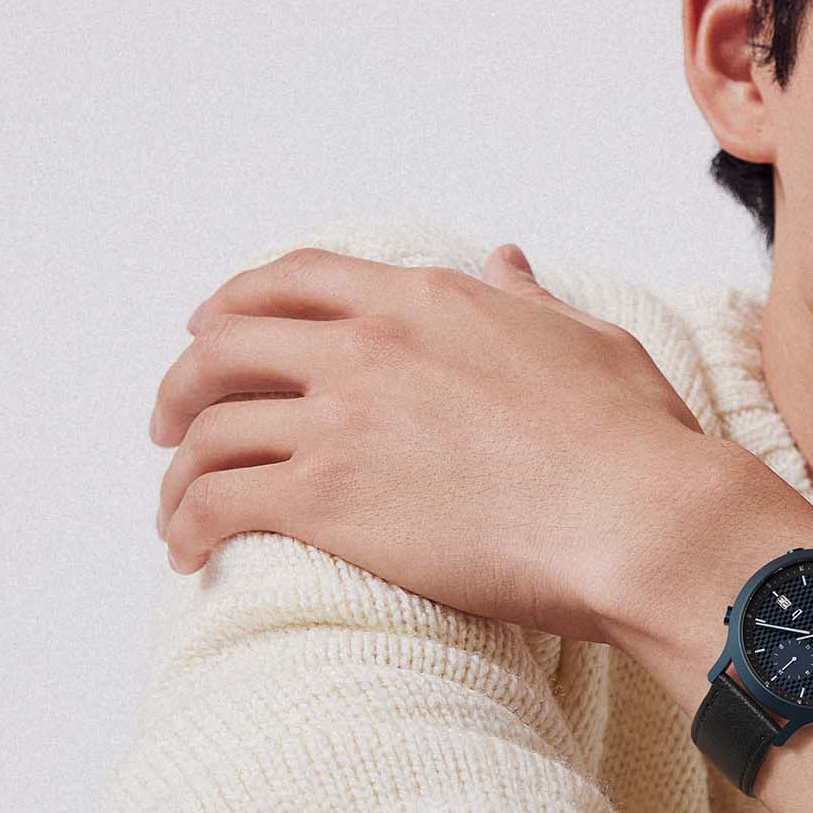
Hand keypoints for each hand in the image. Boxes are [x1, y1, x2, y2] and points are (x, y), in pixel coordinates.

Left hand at [149, 239, 726, 643]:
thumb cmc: (632, 439)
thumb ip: (527, 299)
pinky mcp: (327, 499)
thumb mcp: (586, 339)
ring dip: (178, 468)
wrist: (638, 519)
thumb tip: (505, 261)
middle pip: (226, 344)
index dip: (238, 303)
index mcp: (425, 299)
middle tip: (174, 420)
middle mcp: (366, 345)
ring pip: (209, 429)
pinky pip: (217, 501)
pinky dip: (187, 523)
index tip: (216, 331)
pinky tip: (188, 551)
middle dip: (185, 382)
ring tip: (175, 506)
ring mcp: (341, 420)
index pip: (296, 278)